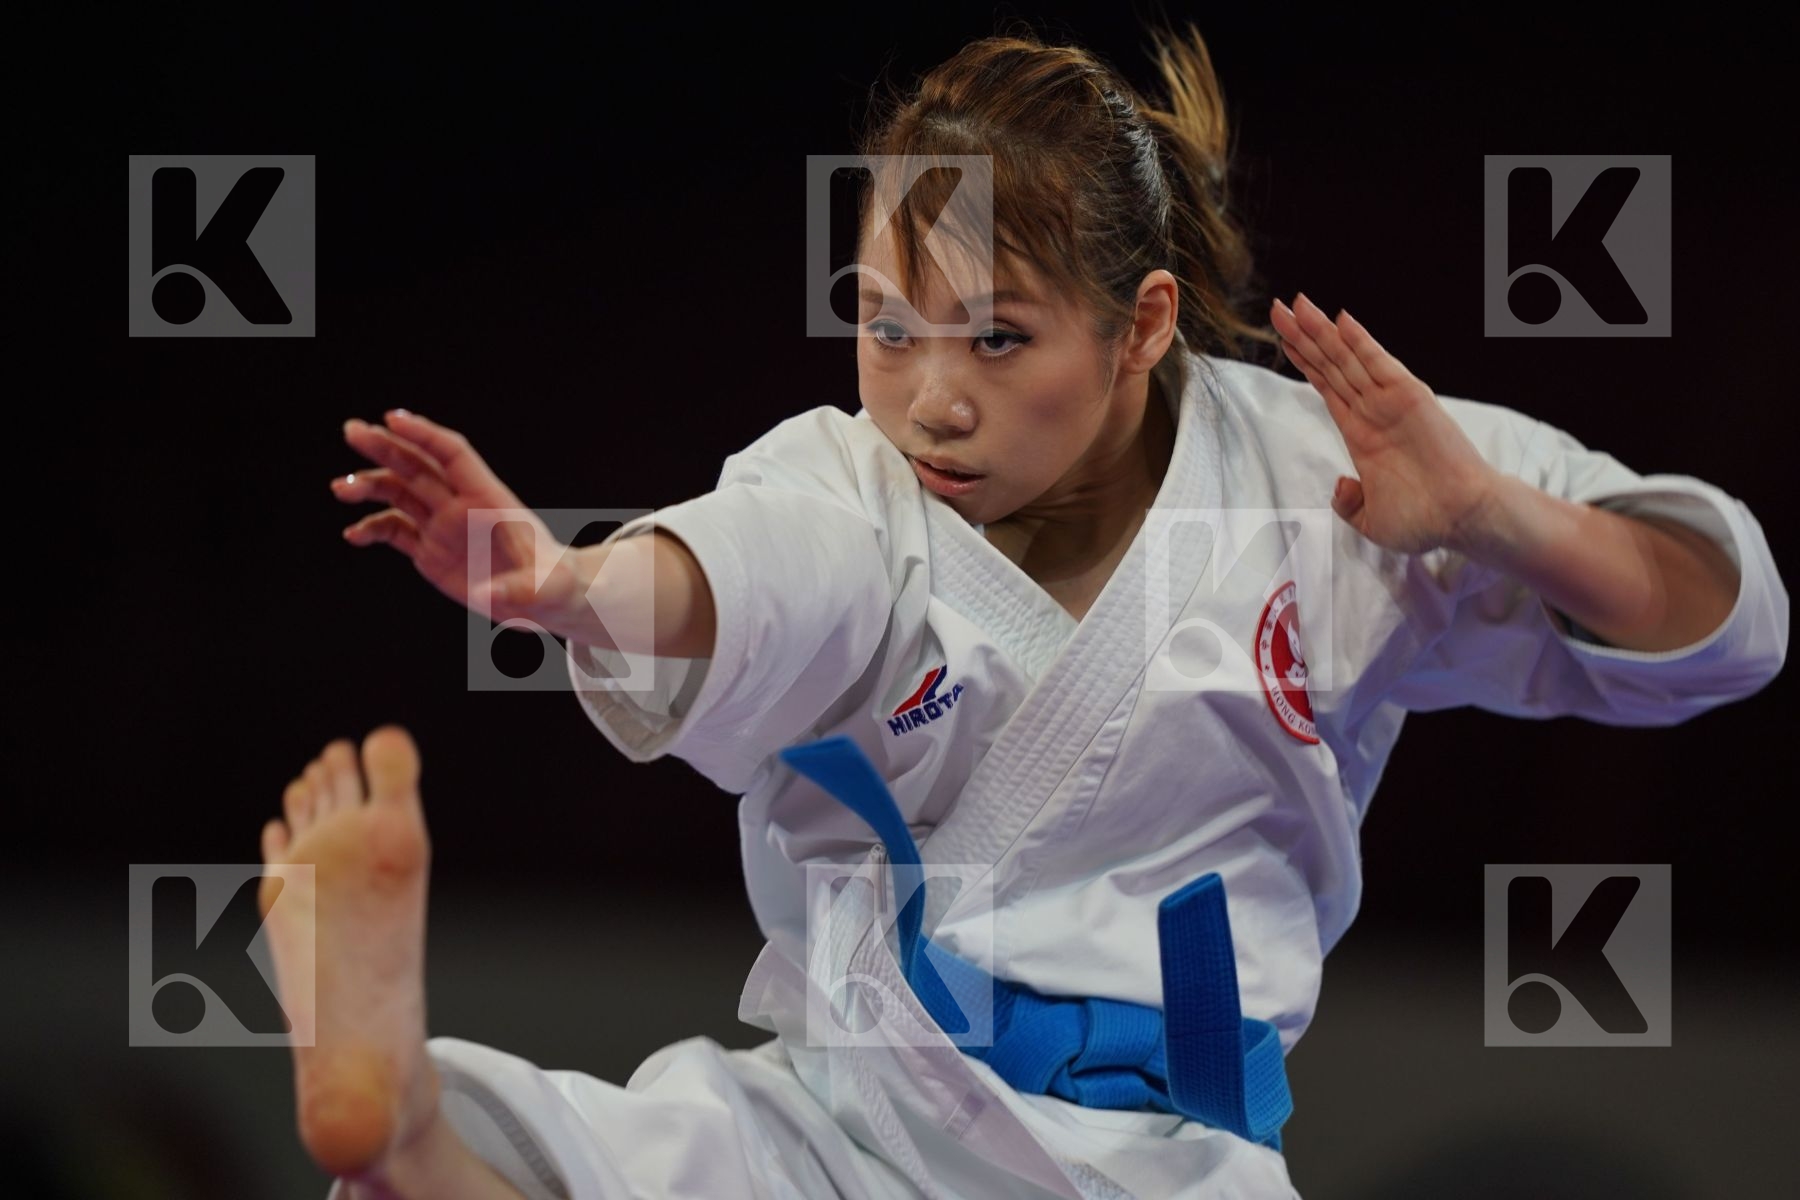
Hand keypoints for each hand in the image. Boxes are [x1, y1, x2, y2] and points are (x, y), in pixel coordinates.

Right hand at [332, 411, 591, 629]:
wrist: (546, 599)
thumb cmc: (553, 585)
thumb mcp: (543, 588)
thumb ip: (517, 589)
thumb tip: (486, 596)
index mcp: (489, 499)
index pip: (452, 455)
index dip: (424, 434)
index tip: (391, 419)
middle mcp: (461, 506)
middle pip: (417, 465)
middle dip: (384, 446)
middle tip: (351, 430)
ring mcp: (443, 527)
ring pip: (400, 494)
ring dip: (369, 485)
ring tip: (341, 488)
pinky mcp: (430, 551)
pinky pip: (395, 532)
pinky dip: (372, 529)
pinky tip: (353, 535)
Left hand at [1270, 294, 1499, 555]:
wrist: (1461, 518)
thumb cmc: (1424, 520)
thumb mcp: (1371, 520)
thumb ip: (1349, 504)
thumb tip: (1338, 486)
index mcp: (1362, 435)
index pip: (1327, 387)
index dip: (1306, 361)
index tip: (1284, 338)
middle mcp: (1373, 411)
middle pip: (1331, 365)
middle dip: (1305, 337)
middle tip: (1279, 308)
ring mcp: (1390, 401)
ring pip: (1348, 359)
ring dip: (1323, 331)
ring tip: (1297, 304)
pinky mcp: (1410, 397)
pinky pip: (1380, 364)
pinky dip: (1361, 341)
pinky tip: (1341, 320)